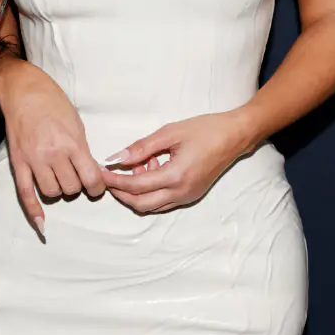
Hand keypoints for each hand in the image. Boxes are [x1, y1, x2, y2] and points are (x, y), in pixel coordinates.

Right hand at [0, 58, 105, 237]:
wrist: (24, 91)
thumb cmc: (54, 103)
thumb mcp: (77, 123)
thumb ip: (82, 150)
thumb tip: (92, 173)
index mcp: (73, 143)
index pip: (91, 179)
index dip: (97, 186)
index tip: (97, 185)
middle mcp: (54, 154)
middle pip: (72, 188)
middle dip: (77, 185)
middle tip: (76, 174)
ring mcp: (34, 160)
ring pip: (52, 193)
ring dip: (59, 190)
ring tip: (60, 177)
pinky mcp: (19, 163)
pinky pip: (25, 194)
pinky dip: (34, 211)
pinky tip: (42, 224)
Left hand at [99, 110, 247, 213]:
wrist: (235, 136)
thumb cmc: (205, 129)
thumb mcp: (170, 132)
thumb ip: (142, 147)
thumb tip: (117, 158)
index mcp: (176, 176)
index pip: (136, 186)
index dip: (115, 181)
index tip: (100, 172)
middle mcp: (181, 193)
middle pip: (141, 204)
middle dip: (121, 192)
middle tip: (109, 176)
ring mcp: (188, 196)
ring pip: (152, 205)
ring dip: (138, 191)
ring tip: (139, 163)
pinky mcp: (192, 194)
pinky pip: (164, 200)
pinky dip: (152, 189)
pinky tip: (154, 166)